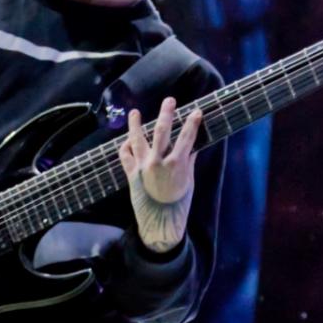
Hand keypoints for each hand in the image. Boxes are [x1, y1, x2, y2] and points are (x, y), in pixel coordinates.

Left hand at [118, 97, 202, 252]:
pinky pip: (125, 155)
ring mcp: (142, 167)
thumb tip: (192, 147)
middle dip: (166, 113)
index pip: (187, 137)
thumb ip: (188, 162)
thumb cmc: (178, 203)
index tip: (197, 111)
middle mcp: (158, 162)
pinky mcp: (131, 174)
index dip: (193, 122)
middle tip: (169, 100)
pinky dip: (125, 146)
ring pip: (137, 139)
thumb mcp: (188, 181)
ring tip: (134, 113)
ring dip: (135, 124)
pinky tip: (127, 140)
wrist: (159, 222)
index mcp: (177, 164)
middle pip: (162, 131)